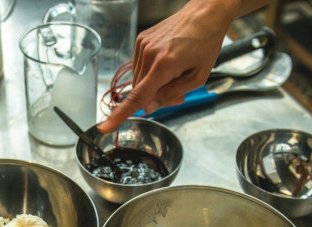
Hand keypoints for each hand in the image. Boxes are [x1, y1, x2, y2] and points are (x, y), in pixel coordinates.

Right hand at [99, 0, 232, 131]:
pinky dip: (151, 70)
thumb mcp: (197, 77)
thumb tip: (148, 107)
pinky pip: (140, 65)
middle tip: (177, 94)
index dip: (120, 115)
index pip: (138, 96)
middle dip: (156, 97)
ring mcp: (143, 45)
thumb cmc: (206, 43)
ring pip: (140, 79)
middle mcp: (150, 54)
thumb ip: (171, 94)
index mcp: (165, 65)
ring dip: (153, 84)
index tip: (105, 127)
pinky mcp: (141, 40)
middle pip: (141, 90)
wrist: (204, 14)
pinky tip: (167, 63)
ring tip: (175, 74)